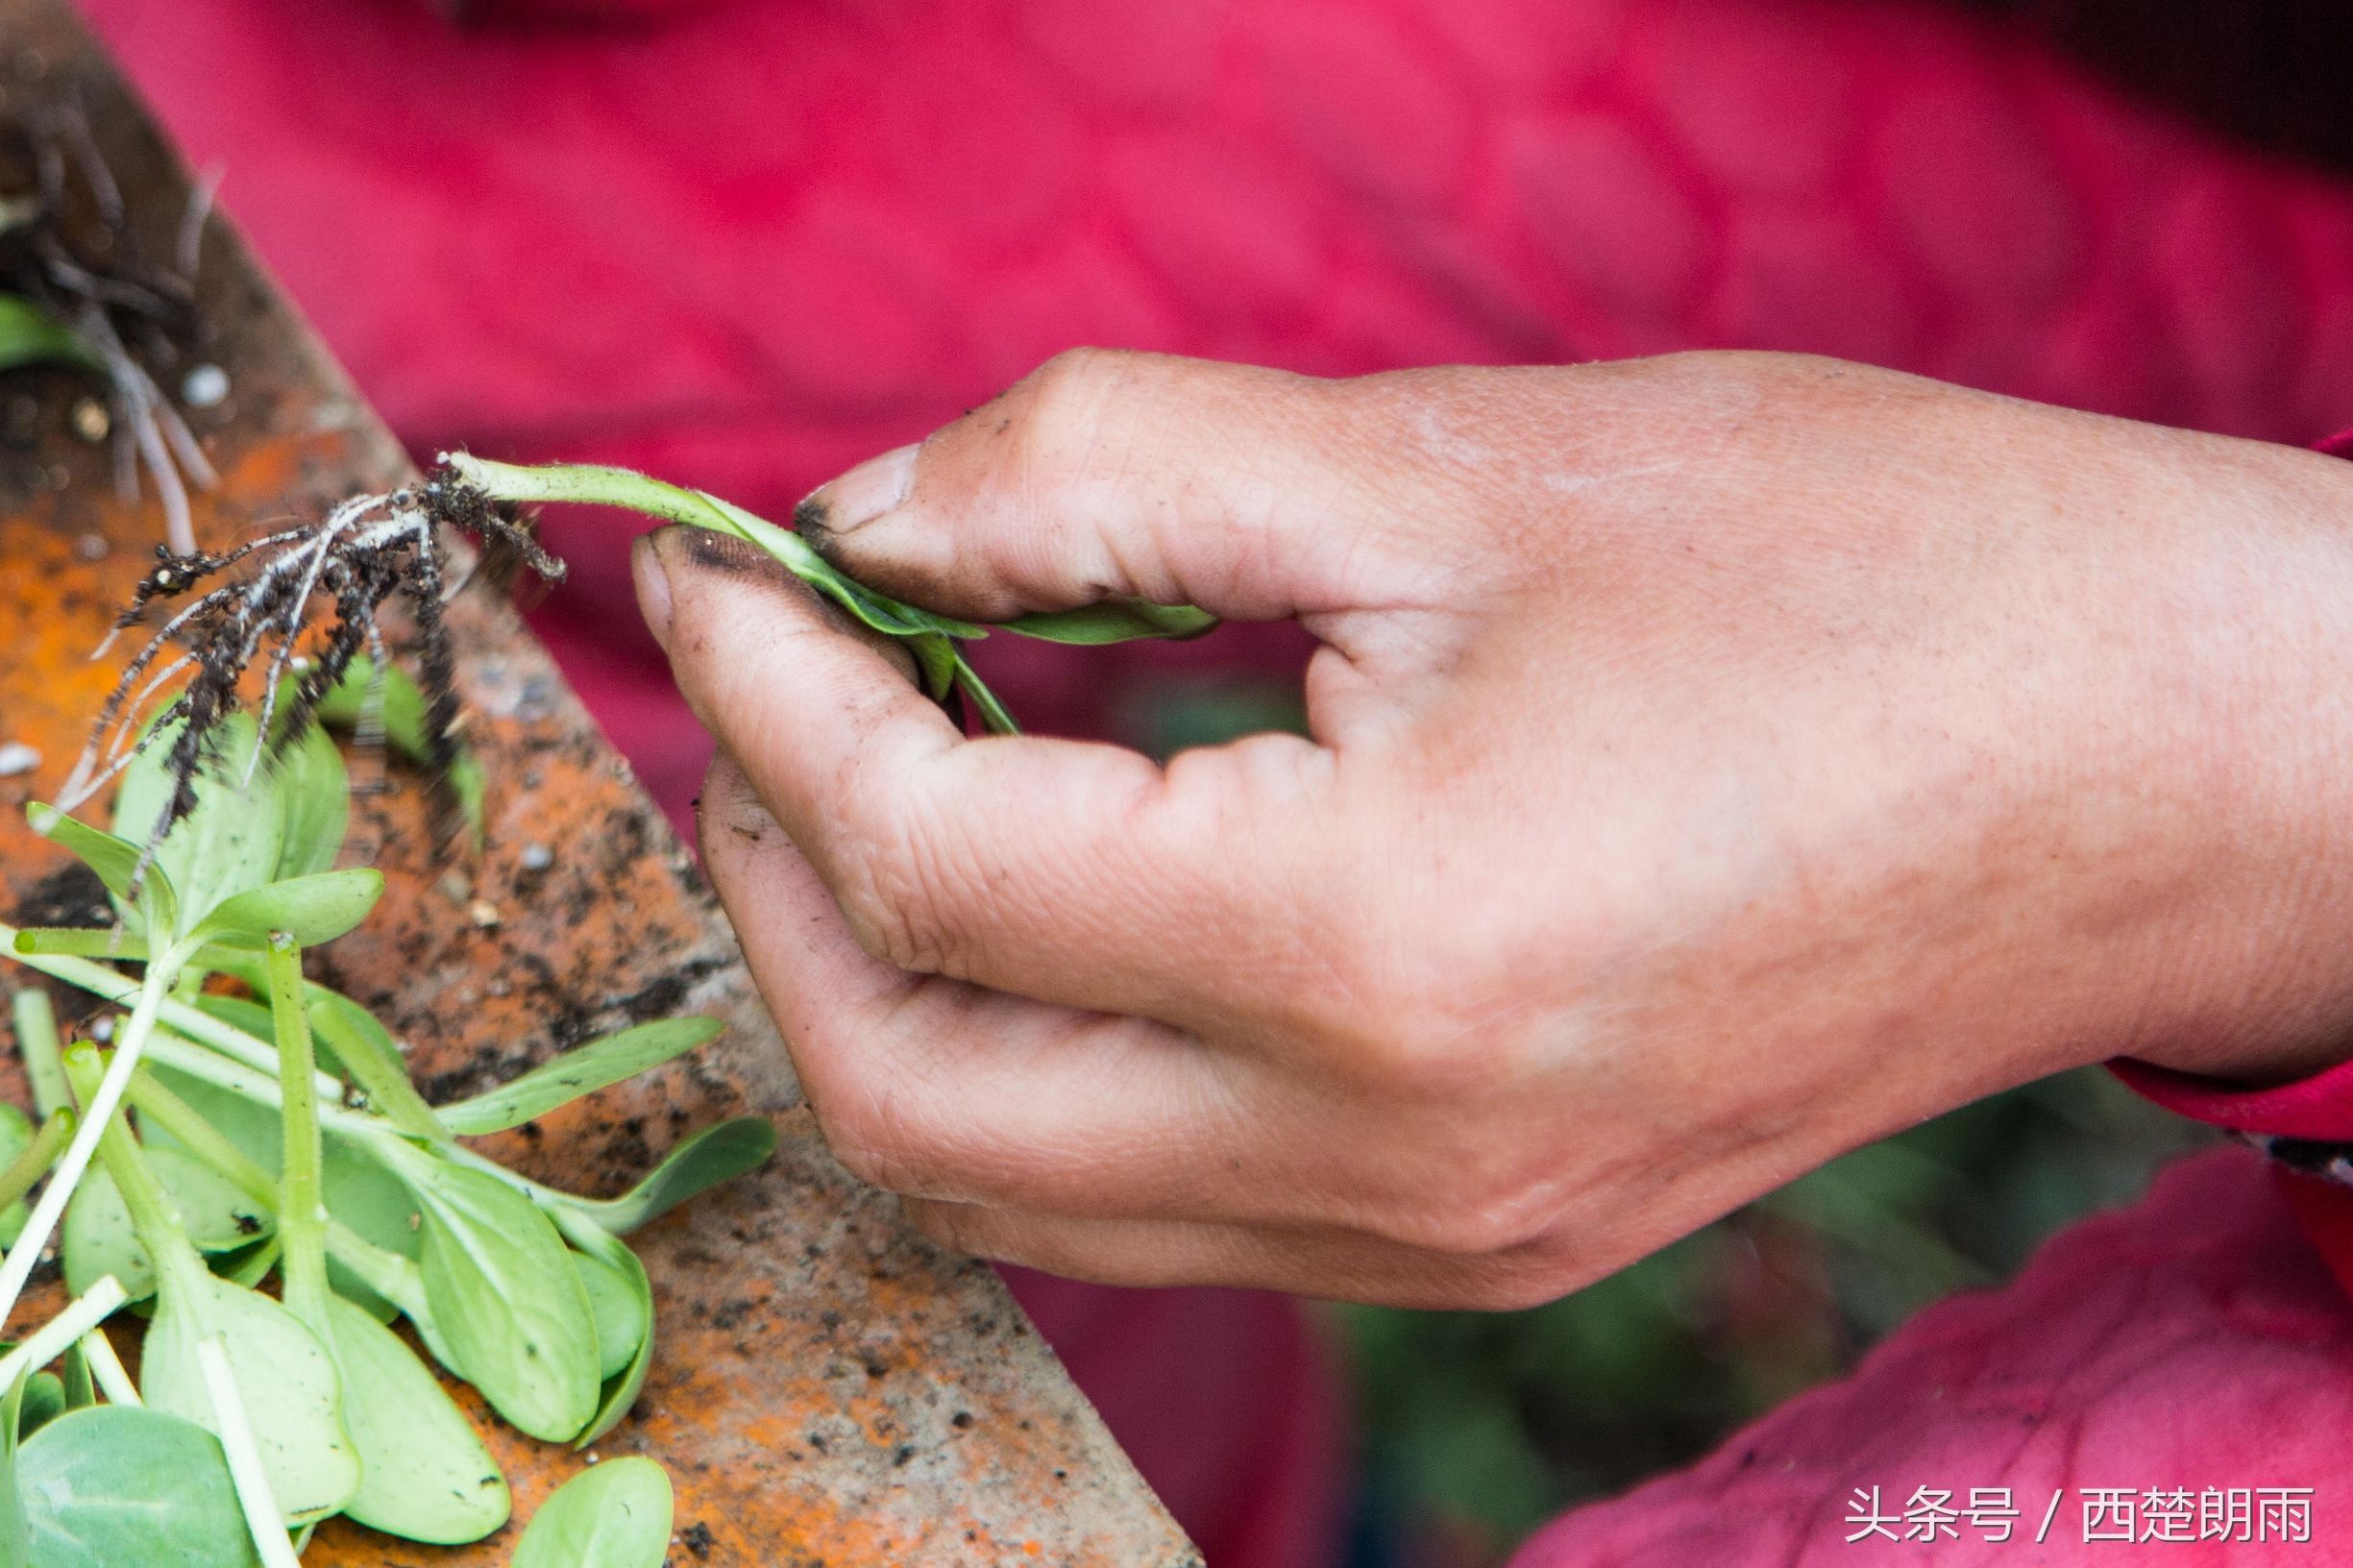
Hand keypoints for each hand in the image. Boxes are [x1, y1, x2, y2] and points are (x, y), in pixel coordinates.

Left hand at [631, 348, 2352, 1307]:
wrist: (2155, 768)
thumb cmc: (1861, 574)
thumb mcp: (1452, 464)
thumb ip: (1102, 476)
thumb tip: (863, 519)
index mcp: (1379, 952)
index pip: (933, 866)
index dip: (772, 704)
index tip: (717, 579)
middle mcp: (1386, 1161)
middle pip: (913, 1094)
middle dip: (778, 885)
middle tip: (768, 697)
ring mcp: (1433, 1241)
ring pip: (1013, 1189)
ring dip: (893, 988)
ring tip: (892, 784)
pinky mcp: (1478, 1245)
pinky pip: (1160, 1206)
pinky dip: (1042, 1059)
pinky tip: (1067, 893)